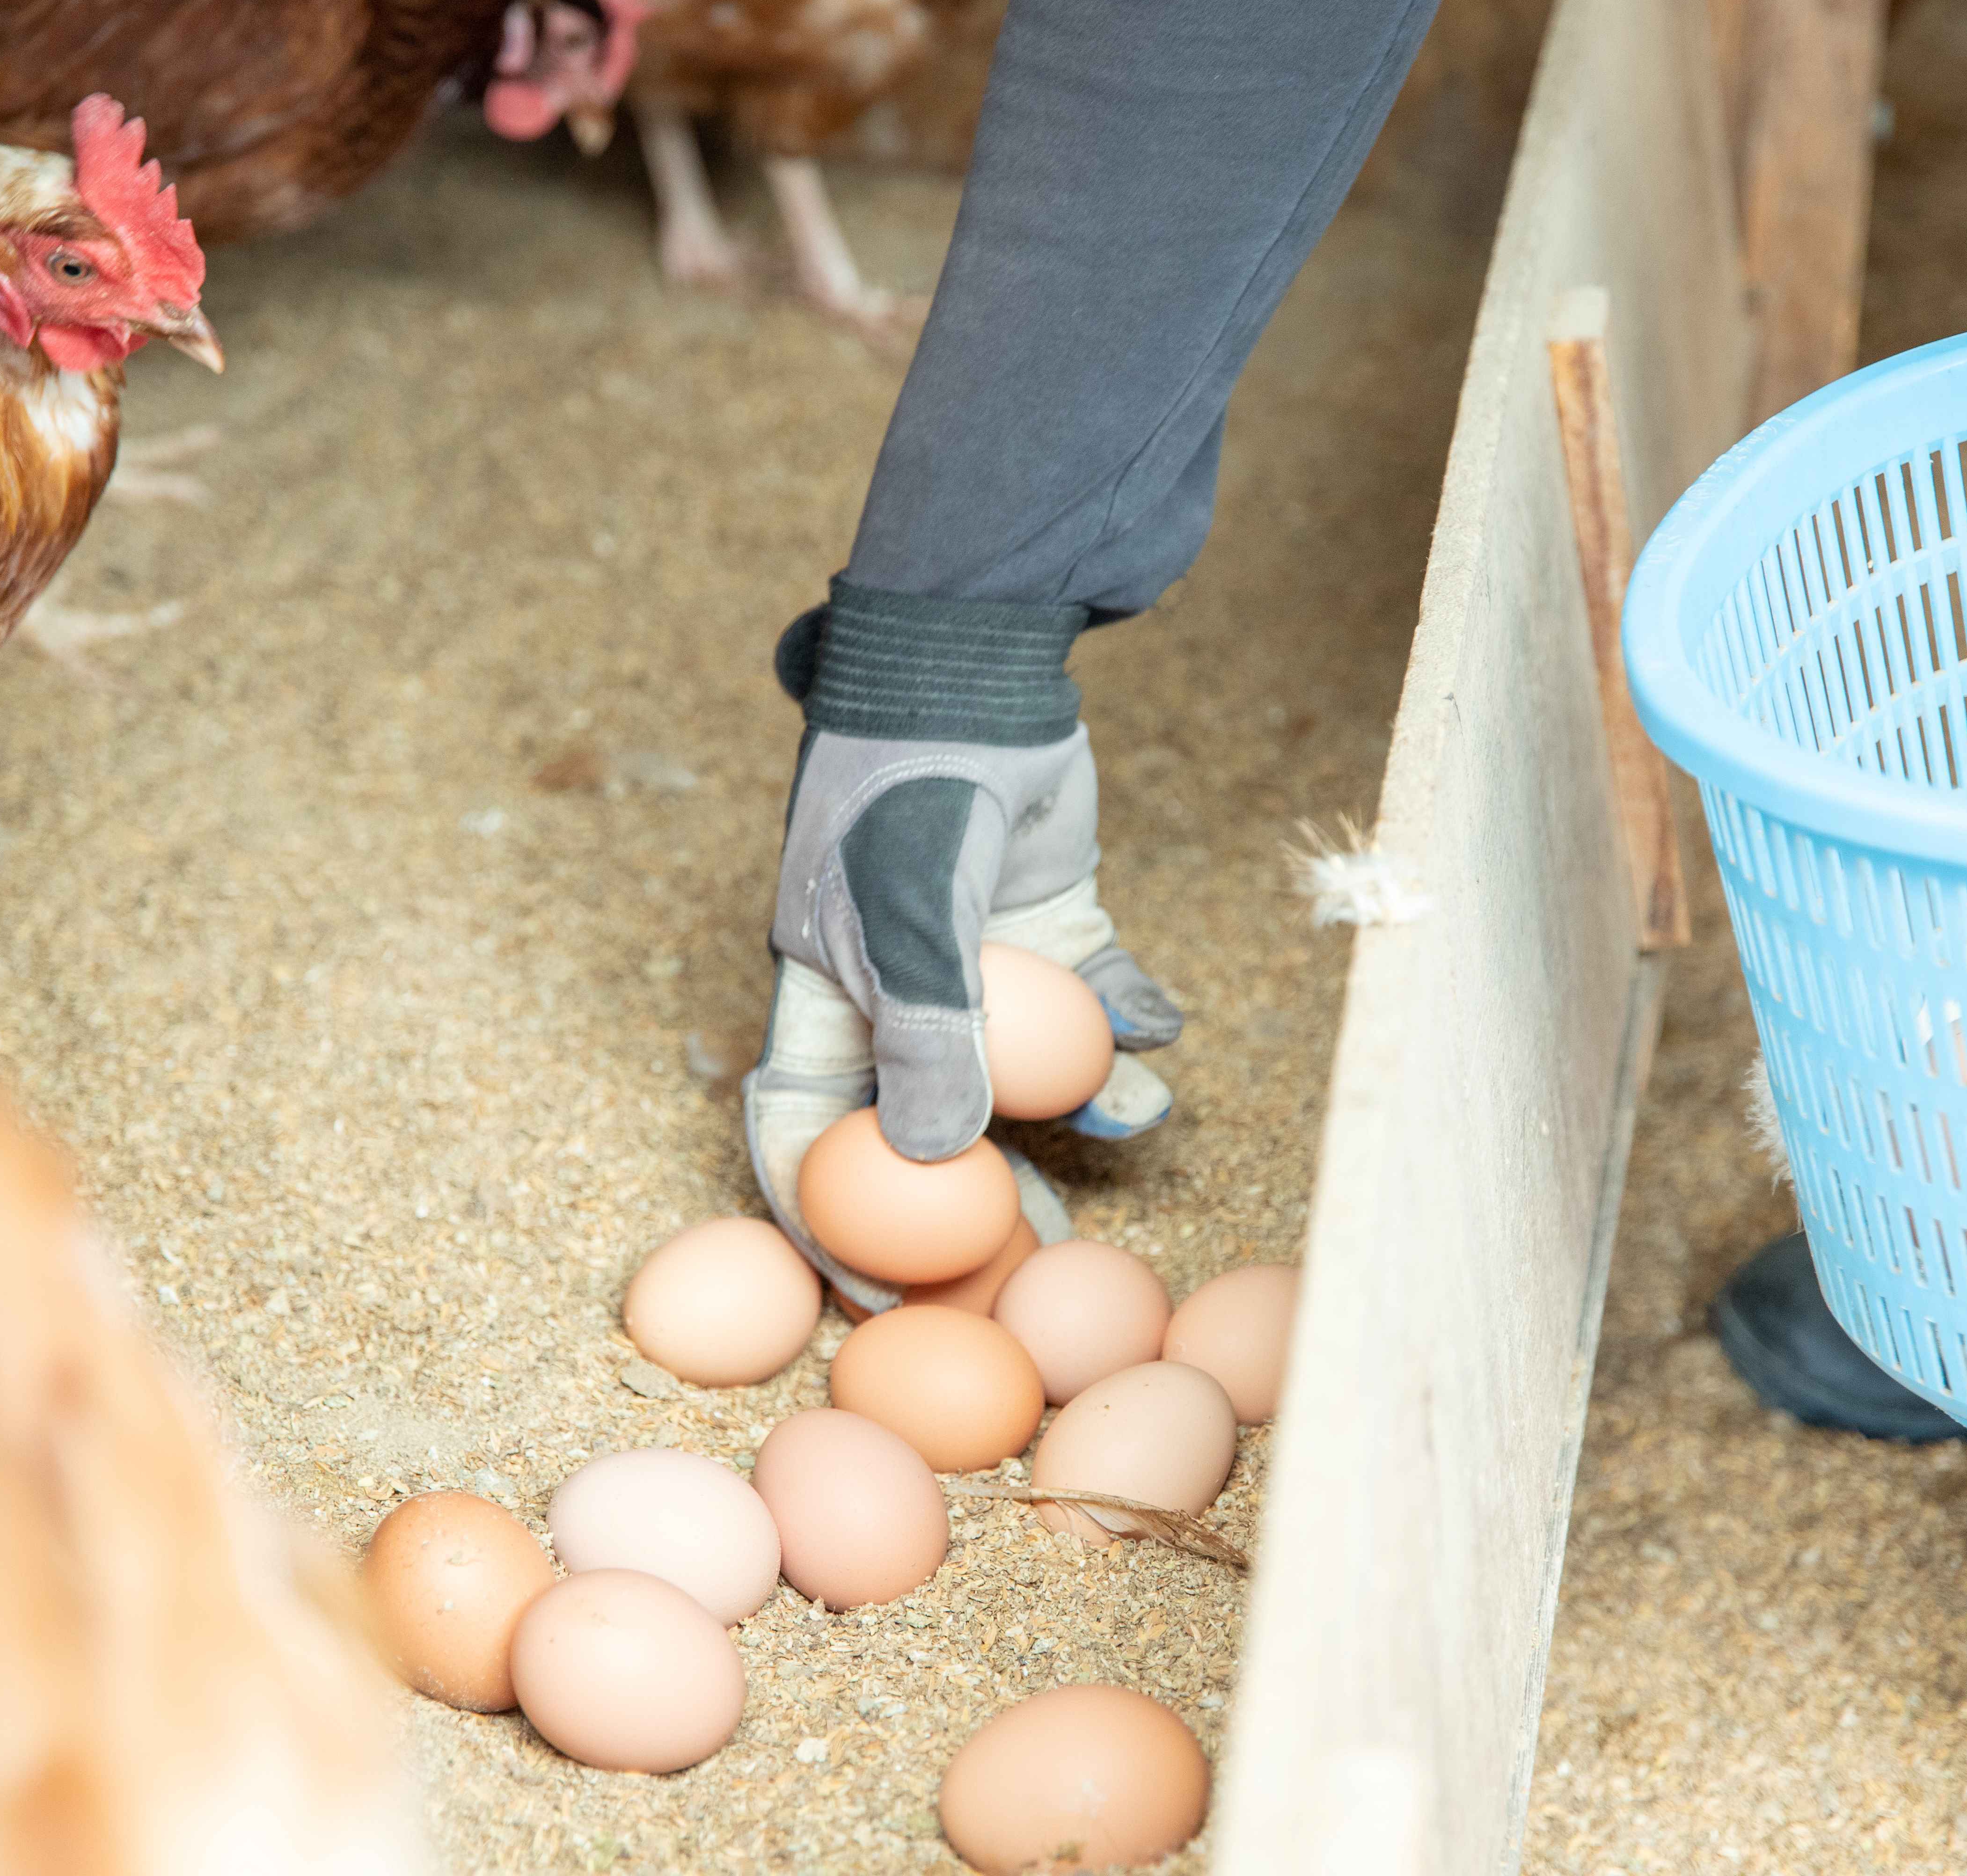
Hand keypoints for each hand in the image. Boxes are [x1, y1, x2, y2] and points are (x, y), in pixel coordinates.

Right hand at [742, 583, 1181, 1309]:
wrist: (975, 665)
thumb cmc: (908, 782)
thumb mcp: (902, 909)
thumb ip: (926, 1028)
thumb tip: (939, 1160)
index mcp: (825, 999)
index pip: (804, 1135)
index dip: (827, 1227)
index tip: (882, 1301)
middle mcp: (899, 994)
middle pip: (928, 1129)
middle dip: (980, 1199)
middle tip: (1041, 1256)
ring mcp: (982, 964)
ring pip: (1030, 1073)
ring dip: (1086, 1106)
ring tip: (1142, 1117)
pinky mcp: (1054, 926)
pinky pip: (1098, 1002)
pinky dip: (1133, 1020)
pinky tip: (1162, 1030)